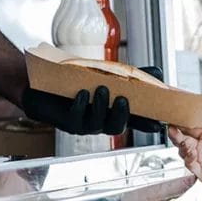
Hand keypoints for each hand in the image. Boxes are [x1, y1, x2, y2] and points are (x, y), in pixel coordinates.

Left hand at [21, 66, 164, 134]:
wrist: (43, 86)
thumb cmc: (78, 82)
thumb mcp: (107, 76)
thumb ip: (133, 75)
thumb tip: (158, 72)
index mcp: (114, 114)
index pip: (136, 122)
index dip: (147, 124)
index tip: (158, 123)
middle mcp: (101, 123)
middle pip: (117, 128)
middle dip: (122, 115)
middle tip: (123, 100)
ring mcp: (84, 125)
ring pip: (97, 124)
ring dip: (101, 107)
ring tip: (101, 89)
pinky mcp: (67, 123)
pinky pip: (76, 119)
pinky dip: (81, 106)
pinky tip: (82, 93)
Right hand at [169, 92, 201, 200]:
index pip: (191, 126)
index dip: (181, 120)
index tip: (175, 113)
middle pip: (182, 138)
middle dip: (175, 133)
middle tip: (172, 127)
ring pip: (183, 151)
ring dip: (182, 146)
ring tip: (187, 142)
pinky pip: (190, 165)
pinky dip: (188, 159)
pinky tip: (193, 153)